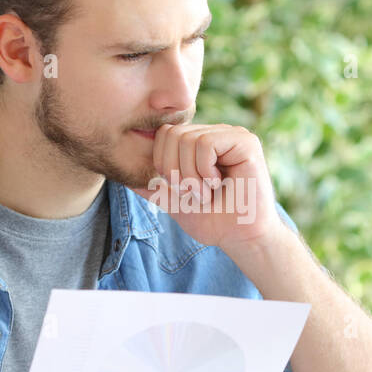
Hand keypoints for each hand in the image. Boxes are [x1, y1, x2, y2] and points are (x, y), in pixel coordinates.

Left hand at [131, 123, 286, 254]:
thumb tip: (124, 177)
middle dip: (174, 170)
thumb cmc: (213, 221)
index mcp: (200, 143)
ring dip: (191, 175)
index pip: (165, 134)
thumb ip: (154, 187)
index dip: (163, 163)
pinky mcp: (246, 142)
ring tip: (206, 192)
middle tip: (193, 193)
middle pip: (172, 133)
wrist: (241, 238)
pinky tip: (218, 184)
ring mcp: (232, 135)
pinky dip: (204, 171)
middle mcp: (216, 133)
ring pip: (187, 139)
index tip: (181, 189)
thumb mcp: (175, 202)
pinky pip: (206, 144)